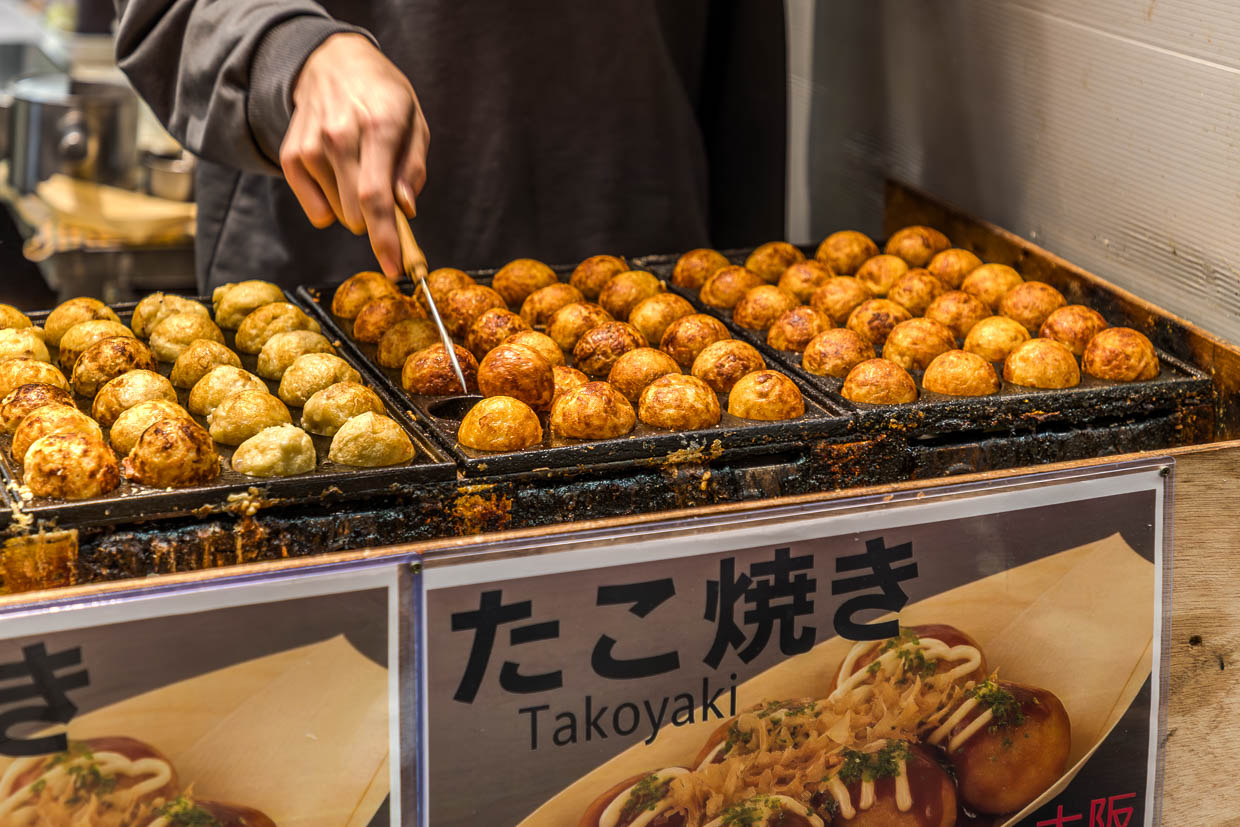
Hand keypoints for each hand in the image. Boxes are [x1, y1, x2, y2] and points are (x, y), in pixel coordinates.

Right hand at [280, 33, 429, 279]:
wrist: (331, 61)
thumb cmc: (382, 96)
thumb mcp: (415, 122)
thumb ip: (414, 168)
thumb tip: (406, 209)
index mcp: (378, 126)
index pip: (376, 197)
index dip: (385, 239)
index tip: (395, 268)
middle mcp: (339, 136)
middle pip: (356, 214)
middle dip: (378, 222)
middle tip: (386, 200)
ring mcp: (311, 147)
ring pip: (339, 216)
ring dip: (354, 207)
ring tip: (359, 168)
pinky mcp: (291, 156)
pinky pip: (317, 211)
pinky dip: (332, 205)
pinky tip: (338, 174)